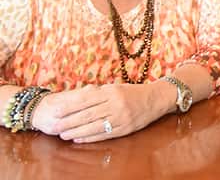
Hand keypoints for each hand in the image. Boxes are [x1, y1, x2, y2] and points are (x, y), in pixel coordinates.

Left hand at [32, 82, 173, 142]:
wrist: (157, 98)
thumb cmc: (134, 92)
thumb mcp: (116, 87)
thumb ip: (98, 93)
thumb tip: (76, 99)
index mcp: (112, 92)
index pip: (86, 100)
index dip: (69, 107)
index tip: (55, 111)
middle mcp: (116, 105)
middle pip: (88, 115)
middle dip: (69, 122)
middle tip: (55, 126)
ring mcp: (122, 118)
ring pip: (94, 126)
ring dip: (76, 132)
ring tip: (63, 135)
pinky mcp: (126, 129)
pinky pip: (104, 135)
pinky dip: (89, 138)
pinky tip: (79, 139)